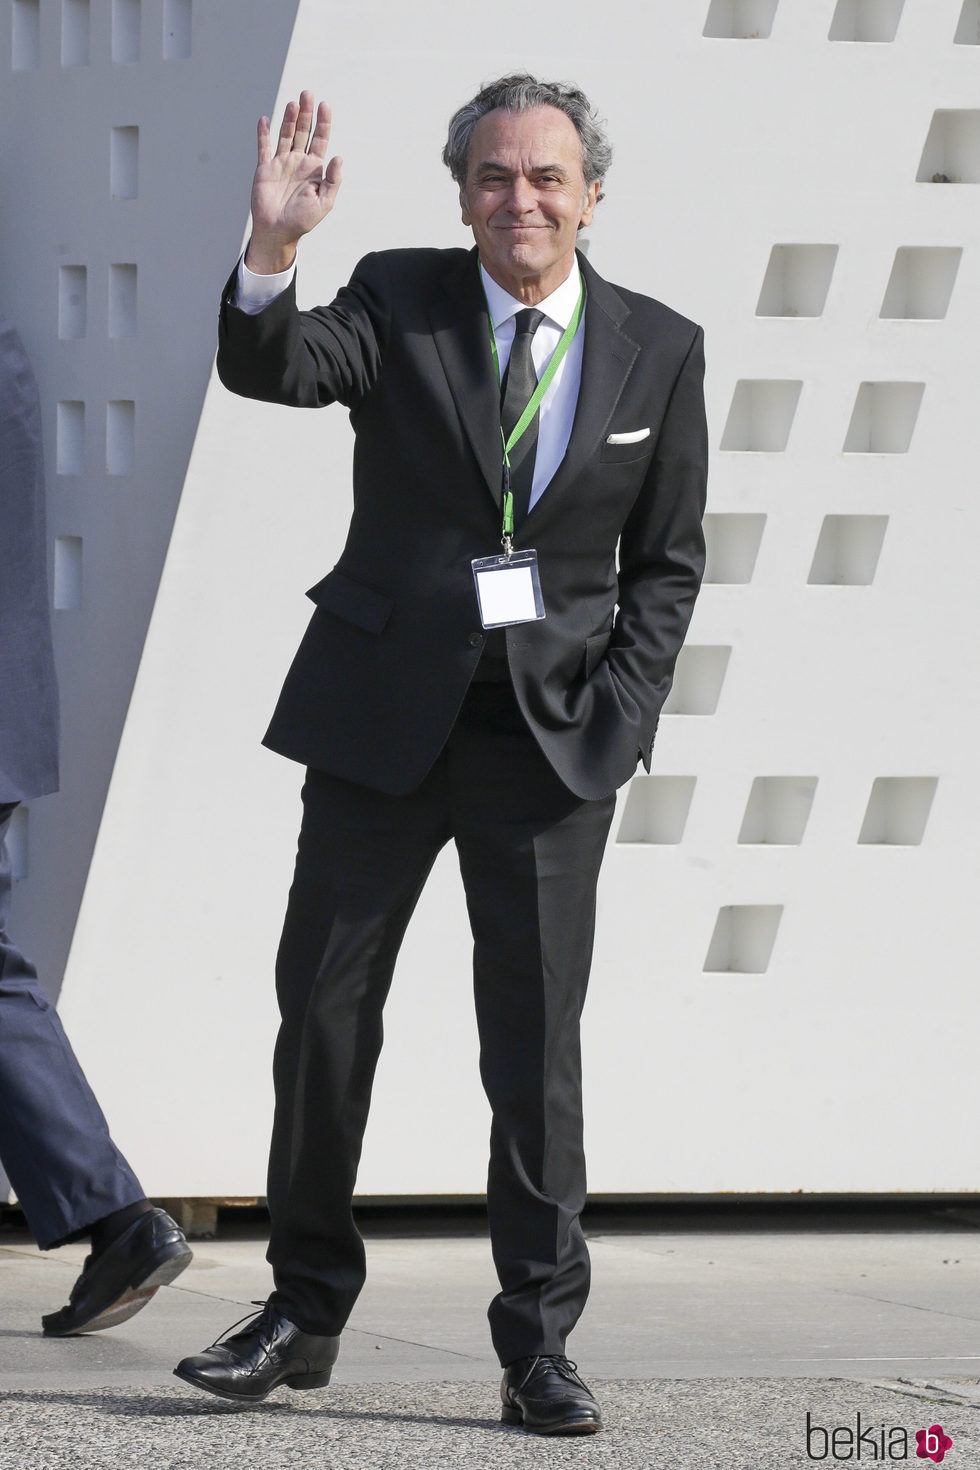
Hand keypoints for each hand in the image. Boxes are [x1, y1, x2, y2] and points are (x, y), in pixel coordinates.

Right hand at [245, 91, 341, 273]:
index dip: (323, 122)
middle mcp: (298, 161)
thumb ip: (332, 180)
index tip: (325, 105)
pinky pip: (264, 147)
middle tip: (307, 94)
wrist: (278, 232)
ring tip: (293, 103)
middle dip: (306, 113)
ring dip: (289, 118)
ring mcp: (281, 163)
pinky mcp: (265, 168)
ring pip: (285, 134)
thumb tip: (338, 157)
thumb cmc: (303, 220)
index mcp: (314, 168)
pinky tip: (266, 119)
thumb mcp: (324, 202)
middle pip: (303, 131)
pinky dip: (264, 133)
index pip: (320, 139)